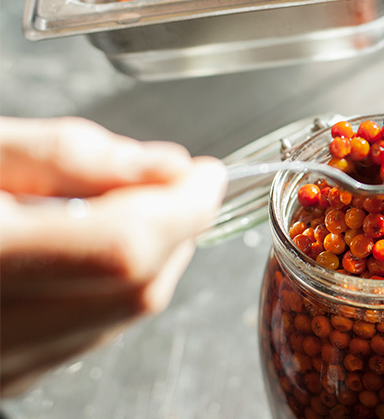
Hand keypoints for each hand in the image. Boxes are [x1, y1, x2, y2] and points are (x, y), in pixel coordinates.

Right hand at [0, 117, 227, 395]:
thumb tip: (165, 165)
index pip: (125, 247)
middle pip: (135, 289)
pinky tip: (95, 249)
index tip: (205, 171)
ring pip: (118, 319)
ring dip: (153, 259)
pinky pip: (84, 337)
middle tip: (178, 183)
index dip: (184, 206)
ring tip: (137, 207)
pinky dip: (113, 291)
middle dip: (177, 229)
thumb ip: (70, 154)